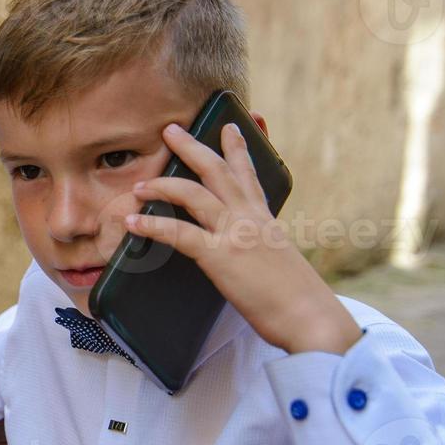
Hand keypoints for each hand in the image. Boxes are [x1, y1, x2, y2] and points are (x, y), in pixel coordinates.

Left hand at [125, 122, 359, 355]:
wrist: (311, 318)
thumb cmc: (298, 299)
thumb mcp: (280, 263)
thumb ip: (261, 251)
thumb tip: (248, 256)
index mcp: (266, 219)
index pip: (250, 175)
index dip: (238, 148)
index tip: (229, 126)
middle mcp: (250, 218)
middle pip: (217, 171)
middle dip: (192, 147)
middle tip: (170, 130)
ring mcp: (236, 233)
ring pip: (194, 193)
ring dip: (162, 185)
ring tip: (139, 184)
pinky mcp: (221, 256)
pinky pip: (179, 233)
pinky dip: (152, 226)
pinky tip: (132, 222)